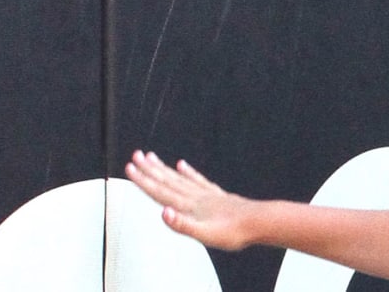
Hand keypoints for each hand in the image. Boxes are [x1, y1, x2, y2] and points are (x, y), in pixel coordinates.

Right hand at [125, 150, 257, 248]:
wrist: (258, 222)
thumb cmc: (233, 231)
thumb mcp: (205, 234)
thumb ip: (182, 224)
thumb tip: (163, 213)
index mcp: (189, 205)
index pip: (161, 191)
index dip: (143, 180)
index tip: (129, 167)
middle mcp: (195, 196)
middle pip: (167, 180)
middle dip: (149, 169)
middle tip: (135, 155)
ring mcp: (205, 194)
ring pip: (179, 177)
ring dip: (163, 168)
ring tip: (151, 156)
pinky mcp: (215, 195)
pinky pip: (197, 180)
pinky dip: (187, 171)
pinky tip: (182, 165)